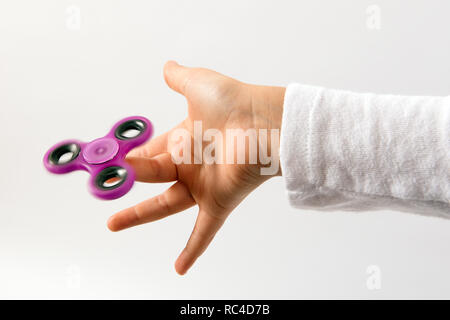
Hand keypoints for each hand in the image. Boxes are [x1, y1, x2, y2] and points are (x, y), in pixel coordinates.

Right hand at [107, 61, 284, 274]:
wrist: (265, 123)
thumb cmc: (235, 102)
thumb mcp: (198, 84)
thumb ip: (180, 77)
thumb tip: (168, 66)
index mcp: (184, 139)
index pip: (151, 150)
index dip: (133, 155)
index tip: (114, 161)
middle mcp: (191, 164)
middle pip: (152, 178)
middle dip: (129, 182)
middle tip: (106, 185)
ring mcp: (203, 185)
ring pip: (166, 205)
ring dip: (140, 216)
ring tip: (113, 223)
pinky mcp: (218, 201)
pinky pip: (205, 230)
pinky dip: (193, 250)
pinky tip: (180, 268)